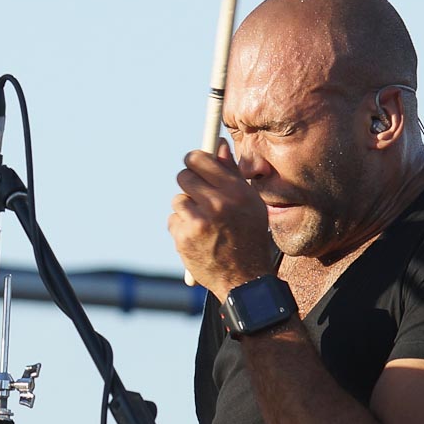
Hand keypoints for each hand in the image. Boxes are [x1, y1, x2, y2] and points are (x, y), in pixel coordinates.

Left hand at [168, 138, 273, 300]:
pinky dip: (181, 228)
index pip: (201, 159)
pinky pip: (173, 220)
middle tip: (197, 194)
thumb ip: (232, 173)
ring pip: (178, 200)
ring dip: (186, 208)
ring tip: (203, 223)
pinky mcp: (184, 238)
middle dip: (188, 183)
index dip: (194, 160)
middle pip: (184, 176)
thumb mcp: (250, 202)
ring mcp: (199, 222)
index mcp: (236, 191)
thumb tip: (218, 145)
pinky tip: (198, 238)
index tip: (193, 164)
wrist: (244, 278)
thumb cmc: (249, 236)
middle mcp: (218, 203)